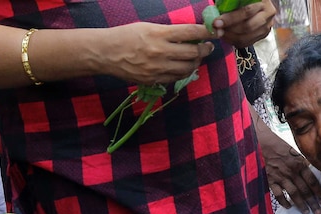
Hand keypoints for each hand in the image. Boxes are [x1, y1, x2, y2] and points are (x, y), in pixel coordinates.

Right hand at [100, 22, 215, 84]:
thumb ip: (169, 32)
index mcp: (159, 34)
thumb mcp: (148, 27)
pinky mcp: (154, 79)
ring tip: (197, 57)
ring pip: (188, 68)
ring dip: (196, 62)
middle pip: (193, 52)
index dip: (206, 32)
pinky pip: (176, 78)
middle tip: (208, 46)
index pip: (190, 32)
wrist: (105, 53)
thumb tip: (190, 35)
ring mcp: (157, 68)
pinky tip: (185, 67)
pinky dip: (184, 72)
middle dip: (205, 49)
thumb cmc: (126, 36)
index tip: (215, 31)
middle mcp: (160, 51)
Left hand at [212, 0, 276, 46]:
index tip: (217, 22)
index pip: (246, 12)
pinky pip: (247, 42)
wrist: (257, 4)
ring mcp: (267, 26)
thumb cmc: (244, 0)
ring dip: (231, 37)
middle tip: (217, 30)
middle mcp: (268, 14)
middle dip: (230, 30)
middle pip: (248, 27)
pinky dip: (235, 41)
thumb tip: (215, 11)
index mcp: (263, 2)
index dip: (231, 18)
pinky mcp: (263, 35)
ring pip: (247, 37)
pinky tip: (226, 37)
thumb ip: (230, 2)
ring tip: (220, 34)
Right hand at [250, 108, 320, 213]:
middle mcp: (291, 171)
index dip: (319, 193)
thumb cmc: (277, 145)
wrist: (260, 141)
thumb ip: (302, 163)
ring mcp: (280, 176)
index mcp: (299, 163)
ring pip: (294, 194)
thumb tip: (311, 173)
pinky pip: (279, 194)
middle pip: (305, 190)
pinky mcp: (270, 180)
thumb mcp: (293, 151)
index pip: (312, 181)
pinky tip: (289, 207)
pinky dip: (284, 202)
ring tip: (306, 212)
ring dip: (301, 204)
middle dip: (313, 202)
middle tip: (318, 213)